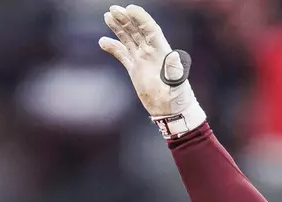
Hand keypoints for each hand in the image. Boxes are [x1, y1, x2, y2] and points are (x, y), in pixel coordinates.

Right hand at [99, 5, 204, 126]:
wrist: (172, 111)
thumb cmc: (178, 97)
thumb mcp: (177, 83)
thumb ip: (174, 69)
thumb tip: (173, 56)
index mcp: (162, 52)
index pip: (151, 29)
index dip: (141, 18)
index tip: (130, 8)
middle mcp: (151, 53)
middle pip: (138, 30)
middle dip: (126, 19)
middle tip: (113, 9)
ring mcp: (143, 60)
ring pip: (129, 39)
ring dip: (119, 28)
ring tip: (107, 16)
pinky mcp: (135, 70)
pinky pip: (122, 55)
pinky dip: (113, 47)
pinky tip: (103, 41)